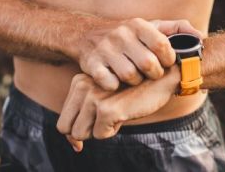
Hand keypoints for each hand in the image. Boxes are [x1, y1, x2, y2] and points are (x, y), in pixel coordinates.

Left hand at [56, 67, 179, 148]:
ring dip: (100, 130)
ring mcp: (93, 96)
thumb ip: (83, 117)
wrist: (160, 78)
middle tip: (107, 115)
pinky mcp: (106, 108)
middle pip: (66, 128)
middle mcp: (82, 86)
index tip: (97, 122)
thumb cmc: (133, 90)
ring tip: (117, 111)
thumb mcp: (104, 99)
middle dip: (87, 130)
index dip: (79, 128)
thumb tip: (75, 147)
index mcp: (78, 81)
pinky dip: (113, 130)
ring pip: (80, 134)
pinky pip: (100, 135)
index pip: (63, 120)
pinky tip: (126, 112)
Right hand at [78, 18, 200, 90]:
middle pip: (148, 64)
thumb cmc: (127, 34)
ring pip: (130, 76)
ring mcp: (105, 49)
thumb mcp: (151, 26)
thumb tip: (201, 37)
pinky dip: (115, 86)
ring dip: (135, 82)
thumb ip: (177, 29)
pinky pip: (110, 83)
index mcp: (138, 25)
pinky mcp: (91, 64)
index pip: (162, 45)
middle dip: (154, 74)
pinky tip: (116, 80)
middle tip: (152, 74)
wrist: (86, 34)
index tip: (166, 63)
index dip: (169, 59)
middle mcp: (121, 34)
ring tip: (135, 77)